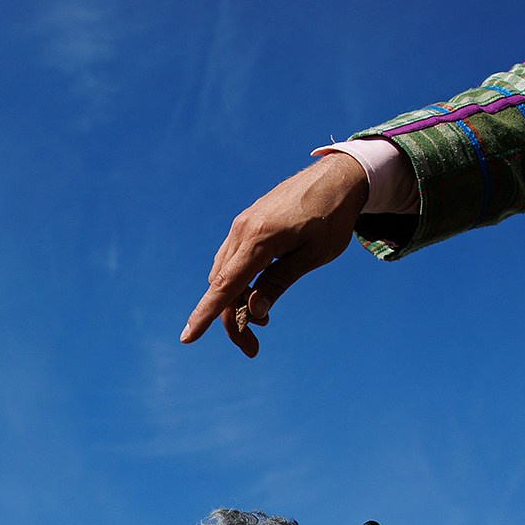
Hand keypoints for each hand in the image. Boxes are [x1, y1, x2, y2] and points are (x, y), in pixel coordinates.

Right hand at [181, 151, 368, 356]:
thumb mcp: (313, 255)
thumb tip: (253, 311)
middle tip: (252, 348)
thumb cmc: (332, 217)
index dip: (205, 314)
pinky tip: (258, 293)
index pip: (225, 285)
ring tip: (263, 321)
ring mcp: (242, 225)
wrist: (338, 176)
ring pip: (225, 273)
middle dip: (232, 319)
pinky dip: (239, 282)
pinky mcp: (247, 223)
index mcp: (259, 239)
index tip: (187, 338)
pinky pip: (233, 259)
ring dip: (236, 302)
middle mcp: (242, 231)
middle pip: (223, 286)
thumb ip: (280, 282)